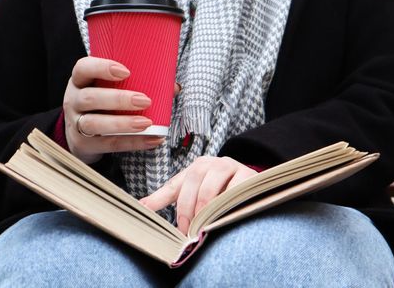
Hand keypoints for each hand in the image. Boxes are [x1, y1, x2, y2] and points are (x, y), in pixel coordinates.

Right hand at [63, 57, 179, 163]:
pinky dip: (132, 143)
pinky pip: (108, 144)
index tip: (126, 72)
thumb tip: (173, 86)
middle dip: (118, 99)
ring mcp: (75, 123)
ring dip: (122, 123)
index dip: (101, 68)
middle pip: (90, 98)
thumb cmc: (102, 106)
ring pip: (94, 123)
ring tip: (146, 123)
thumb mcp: (110, 90)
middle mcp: (73, 100)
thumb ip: (138, 84)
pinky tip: (152, 140)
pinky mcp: (83, 144)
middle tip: (145, 100)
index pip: (83, 68)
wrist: (81, 136)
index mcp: (80, 81)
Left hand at [139, 156, 257, 234]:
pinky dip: (225, 207)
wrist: (252, 184)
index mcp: (196, 167)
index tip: (145, 211)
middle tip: (186, 230)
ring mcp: (230, 167)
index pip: (175, 184)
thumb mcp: (193, 191)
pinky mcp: (247, 176)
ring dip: (204, 211)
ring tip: (202, 227)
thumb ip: (168, 197)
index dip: (159, 199)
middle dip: (187, 210)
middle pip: (192, 185)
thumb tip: (141, 207)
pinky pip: (233, 192)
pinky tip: (222, 217)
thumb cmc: (219, 189)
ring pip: (211, 189)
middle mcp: (211, 164)